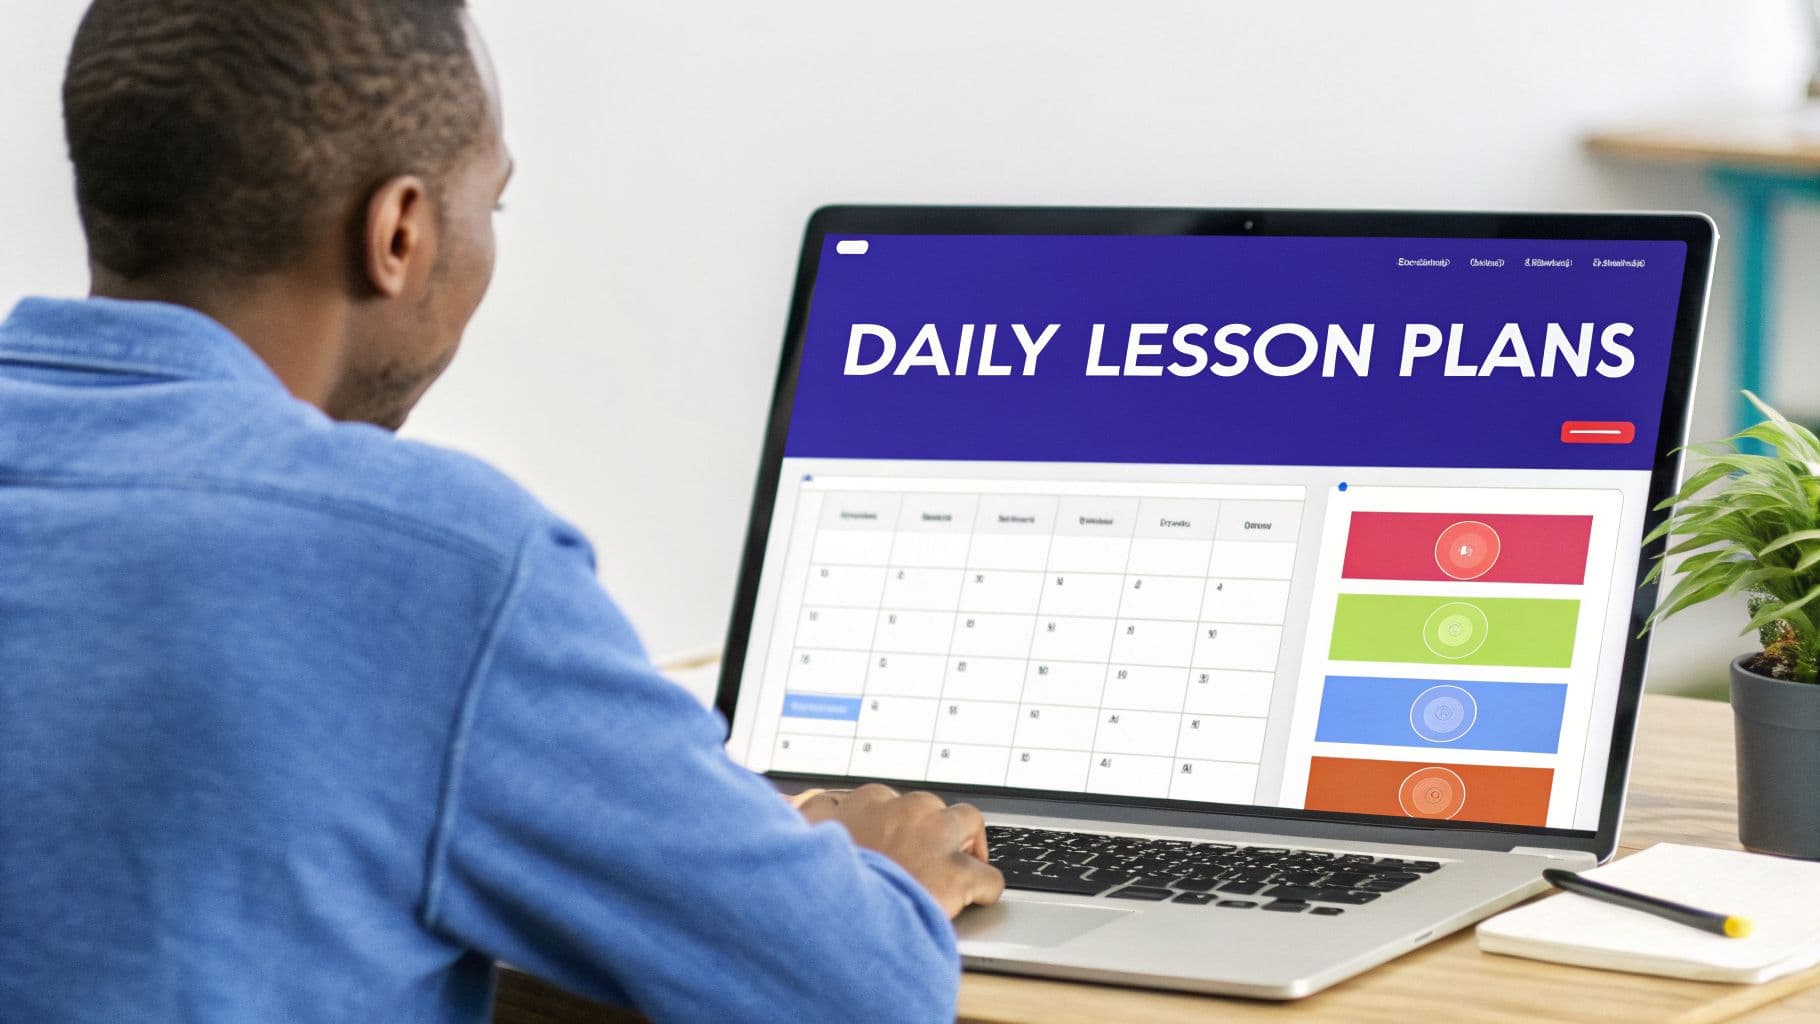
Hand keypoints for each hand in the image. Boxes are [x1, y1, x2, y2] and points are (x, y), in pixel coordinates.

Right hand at [795, 783, 1004, 917]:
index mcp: (867, 802)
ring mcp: (936, 838)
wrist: (834, 916)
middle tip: (915, 863)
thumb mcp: (801, 832)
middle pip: (930, 807)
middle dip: (928, 831)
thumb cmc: (817, 880)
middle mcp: (906, 810)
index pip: (886, 800)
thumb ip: (802, 810)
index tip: (886, 844)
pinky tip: (969, 903)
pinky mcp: (957, 874)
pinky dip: (982, 891)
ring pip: (968, 823)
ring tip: (949, 872)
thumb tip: (787, 799)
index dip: (889, 825)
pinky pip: (988, 879)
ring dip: (963, 847)